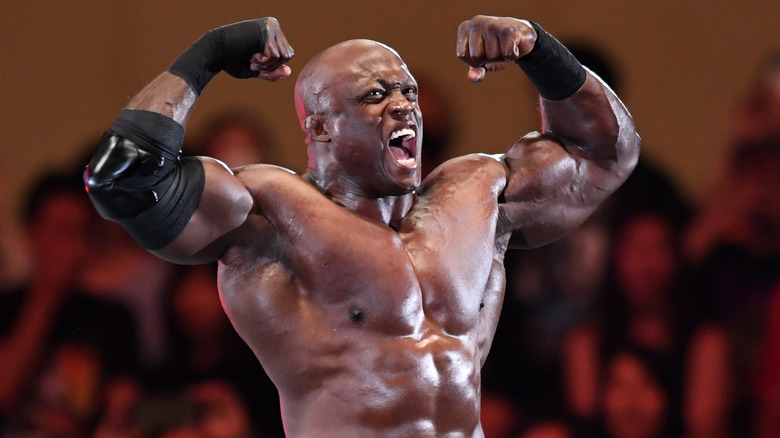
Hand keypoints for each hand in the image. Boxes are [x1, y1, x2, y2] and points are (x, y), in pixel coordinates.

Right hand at [169, 17, 293, 92]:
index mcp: (273, 32)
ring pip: (284, 56)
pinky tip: (251, 54)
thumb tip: (289, 72)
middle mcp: (273, 25)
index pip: (287, 56)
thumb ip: (273, 72)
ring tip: (251, 56)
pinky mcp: (266, 30)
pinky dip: (263, 62)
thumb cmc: (233, 61)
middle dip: (270, 65)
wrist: (215, 52)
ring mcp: (271, 26)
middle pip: (288, 56)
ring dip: (267, 64)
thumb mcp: (257, 70)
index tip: (254, 60)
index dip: (271, 66)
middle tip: (252, 59)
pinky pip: (275, 55)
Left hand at [456, 15, 535, 82]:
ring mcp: (492, 24)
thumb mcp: (483, 61)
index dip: (475, 60)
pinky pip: (507, 54)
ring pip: (492, 56)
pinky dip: (513, 56)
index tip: (484, 51)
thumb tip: (473, 78)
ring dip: (502, 57)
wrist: (522, 36)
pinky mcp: (508, 29)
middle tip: (497, 48)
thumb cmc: (498, 48)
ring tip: (505, 45)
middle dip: (489, 59)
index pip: (462, 55)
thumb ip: (476, 71)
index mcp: (464, 28)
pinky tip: (514, 45)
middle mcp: (476, 22)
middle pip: (477, 56)